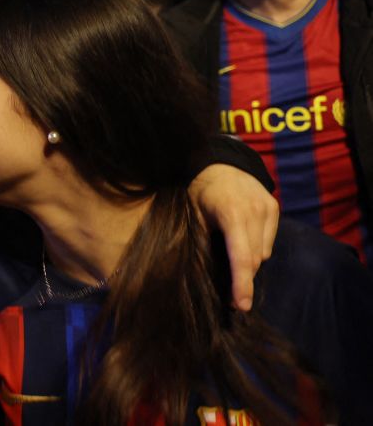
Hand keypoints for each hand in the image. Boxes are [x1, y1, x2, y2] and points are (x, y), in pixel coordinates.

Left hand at [189, 163, 279, 310]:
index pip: (241, 257)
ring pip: (263, 252)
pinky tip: (242, 241)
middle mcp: (254, 211)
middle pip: (254, 259)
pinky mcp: (274, 208)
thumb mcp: (193, 217)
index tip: (241, 305)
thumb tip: (208, 278)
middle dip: (244, 279)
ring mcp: (267, 208)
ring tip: (231, 255)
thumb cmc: (198, 193)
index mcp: (231, 214)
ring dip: (249, 262)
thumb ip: (203, 244)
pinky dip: (257, 248)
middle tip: (232, 295)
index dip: (242, 284)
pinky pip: (269, 241)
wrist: (218, 163)